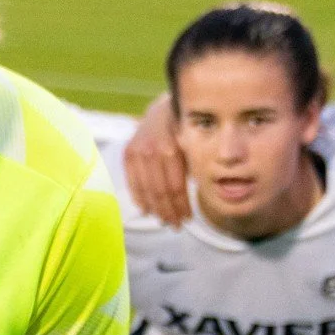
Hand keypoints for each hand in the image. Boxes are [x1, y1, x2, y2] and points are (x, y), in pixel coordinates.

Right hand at [123, 93, 189, 225]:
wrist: (164, 110)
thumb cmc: (186, 130)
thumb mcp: (195, 143)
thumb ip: (196, 166)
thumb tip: (206, 192)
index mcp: (170, 149)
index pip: (174, 187)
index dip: (181, 206)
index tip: (187, 218)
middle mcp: (150, 151)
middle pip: (159, 192)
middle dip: (168, 211)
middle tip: (177, 224)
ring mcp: (136, 152)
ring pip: (145, 191)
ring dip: (155, 209)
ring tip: (165, 220)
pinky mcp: (128, 154)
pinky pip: (133, 183)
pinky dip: (140, 199)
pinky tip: (148, 210)